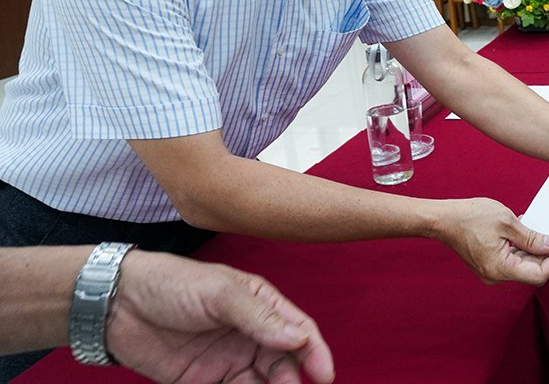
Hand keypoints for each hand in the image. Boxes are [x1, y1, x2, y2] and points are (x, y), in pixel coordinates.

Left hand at [106, 251, 333, 383]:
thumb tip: (300, 338)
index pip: (298, 331)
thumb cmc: (171, 283)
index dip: (314, 352)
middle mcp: (249, 335)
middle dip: (292, 381)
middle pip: (283, 364)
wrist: (115, 304)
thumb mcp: (221, 293)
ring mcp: (227, 361)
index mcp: (260, 305)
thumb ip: (260, 317)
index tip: (324, 375)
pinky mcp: (202, 382)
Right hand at [436, 198, 548, 284]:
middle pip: (531, 270)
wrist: (443, 219)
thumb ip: (532, 237)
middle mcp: (496, 275)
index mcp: (501, 269)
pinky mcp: (489, 263)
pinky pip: (511, 259)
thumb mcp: (507, 222)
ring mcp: (491, 271)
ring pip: (522, 264)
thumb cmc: (470, 217)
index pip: (538, 275)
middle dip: (545, 254)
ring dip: (533, 249)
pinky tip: (524, 230)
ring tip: (539, 228)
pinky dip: (521, 247)